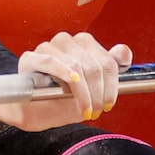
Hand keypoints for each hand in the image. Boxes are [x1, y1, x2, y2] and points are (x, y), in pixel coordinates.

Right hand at [0, 30, 132, 130]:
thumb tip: (124, 52)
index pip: (106, 61)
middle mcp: (66, 42)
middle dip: (97, 93)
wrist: (32, 112)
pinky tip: (72, 82)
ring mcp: (47, 48)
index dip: (111, 85)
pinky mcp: (30, 58)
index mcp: (83, 44)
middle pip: (92, 65)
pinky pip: (50, 61)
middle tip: (96, 111)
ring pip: (75, 65)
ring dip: (83, 92)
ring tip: (85, 109)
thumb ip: (109, 69)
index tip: (109, 104)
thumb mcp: (91, 88)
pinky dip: (63, 72)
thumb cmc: (61, 99)